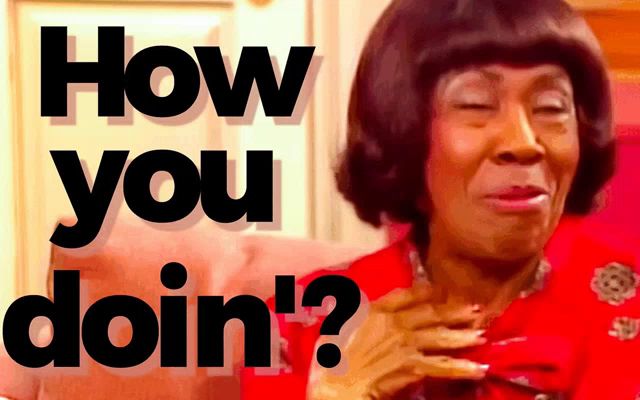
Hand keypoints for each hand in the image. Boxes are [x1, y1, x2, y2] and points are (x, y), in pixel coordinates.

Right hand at [307, 284, 487, 399]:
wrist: (336, 386)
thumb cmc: (330, 361)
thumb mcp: (336, 328)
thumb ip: (350, 313)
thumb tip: (352, 303)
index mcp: (374, 311)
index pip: (405, 296)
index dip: (426, 292)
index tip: (442, 291)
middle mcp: (393, 323)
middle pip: (429, 314)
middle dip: (453, 312)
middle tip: (476, 310)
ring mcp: (404, 343)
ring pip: (439, 337)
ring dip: (462, 337)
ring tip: (481, 336)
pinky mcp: (410, 366)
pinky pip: (441, 366)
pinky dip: (461, 368)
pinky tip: (478, 369)